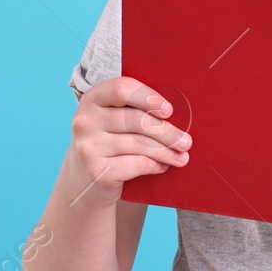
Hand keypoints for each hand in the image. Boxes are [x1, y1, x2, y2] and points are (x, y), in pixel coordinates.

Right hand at [69, 76, 191, 205]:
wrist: (86, 181)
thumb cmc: (110, 142)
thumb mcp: (114, 119)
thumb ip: (136, 109)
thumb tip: (179, 114)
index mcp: (92, 99)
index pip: (121, 88)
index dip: (148, 97)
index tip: (168, 110)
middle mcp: (85, 121)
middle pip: (136, 120)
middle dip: (166, 131)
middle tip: (186, 141)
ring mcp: (88, 147)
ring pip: (139, 144)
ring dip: (166, 151)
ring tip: (181, 156)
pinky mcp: (97, 171)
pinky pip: (136, 164)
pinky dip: (154, 165)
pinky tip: (162, 166)